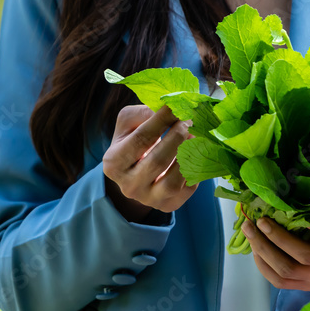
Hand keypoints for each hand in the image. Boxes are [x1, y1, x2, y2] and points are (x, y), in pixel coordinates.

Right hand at [102, 104, 196, 221]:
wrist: (135, 175)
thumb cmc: (132, 143)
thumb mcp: (128, 125)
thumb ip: (142, 113)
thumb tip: (167, 110)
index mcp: (113, 163)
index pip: (141, 138)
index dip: (162, 120)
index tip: (176, 105)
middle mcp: (128, 186)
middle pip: (158, 160)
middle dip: (178, 136)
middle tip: (189, 120)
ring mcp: (148, 200)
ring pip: (174, 179)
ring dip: (189, 154)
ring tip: (195, 135)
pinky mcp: (168, 206)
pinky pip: (187, 188)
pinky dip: (195, 169)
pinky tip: (195, 153)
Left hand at [240, 217, 309, 299]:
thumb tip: (303, 188)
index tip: (304, 213)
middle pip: (304, 256)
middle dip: (277, 237)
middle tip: (259, 220)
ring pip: (286, 270)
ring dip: (263, 250)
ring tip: (250, 230)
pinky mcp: (306, 287)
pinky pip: (279, 281)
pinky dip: (262, 264)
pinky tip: (254, 248)